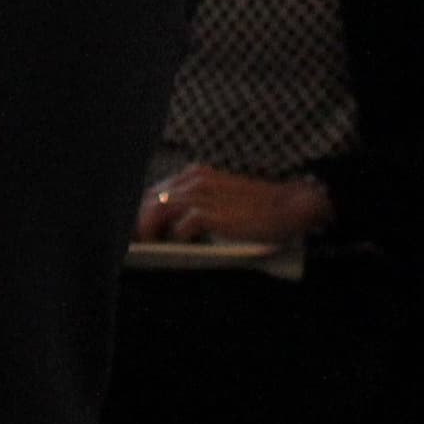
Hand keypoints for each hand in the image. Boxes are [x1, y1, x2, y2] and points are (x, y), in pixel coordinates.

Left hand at [138, 163, 332, 244]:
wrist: (290, 207)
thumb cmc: (258, 209)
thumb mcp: (222, 199)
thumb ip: (198, 205)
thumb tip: (168, 224)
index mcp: (194, 176)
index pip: (156, 191)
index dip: (141, 210)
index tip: (134, 227)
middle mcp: (193, 180)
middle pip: (150, 199)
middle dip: (138, 220)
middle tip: (133, 241)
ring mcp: (201, 195)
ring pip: (157, 210)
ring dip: (148, 230)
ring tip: (146, 247)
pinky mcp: (212, 213)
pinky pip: (181, 226)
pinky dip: (176, 238)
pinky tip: (178, 246)